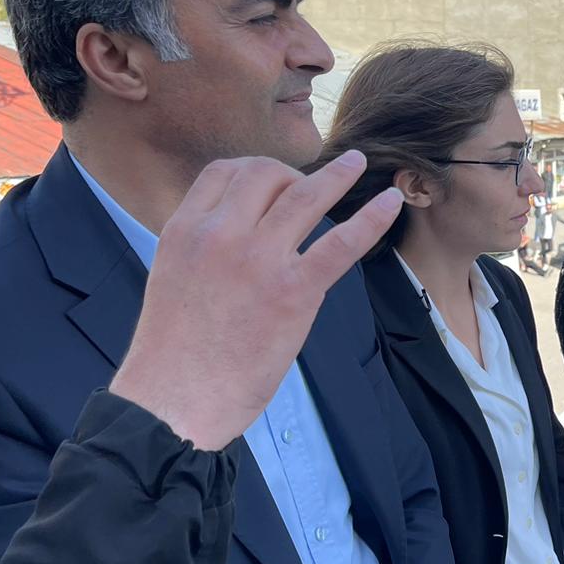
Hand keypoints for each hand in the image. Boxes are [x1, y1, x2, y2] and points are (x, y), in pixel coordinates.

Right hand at [110, 151, 397, 449]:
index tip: (275, 180)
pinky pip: (341, 243)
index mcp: (184, 230)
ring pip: (305, 196)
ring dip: (337, 176)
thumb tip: (239, 236)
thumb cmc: (174, 352)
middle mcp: (220, 235)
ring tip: (358, 164)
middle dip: (293, 174)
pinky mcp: (293, 292)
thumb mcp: (172, 278)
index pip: (224, 173)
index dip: (255, 170)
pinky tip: (391, 203)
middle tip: (310, 188)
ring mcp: (258, 260)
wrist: (173, 399)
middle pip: (265, 174)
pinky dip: (371, 219)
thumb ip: (204, 249)